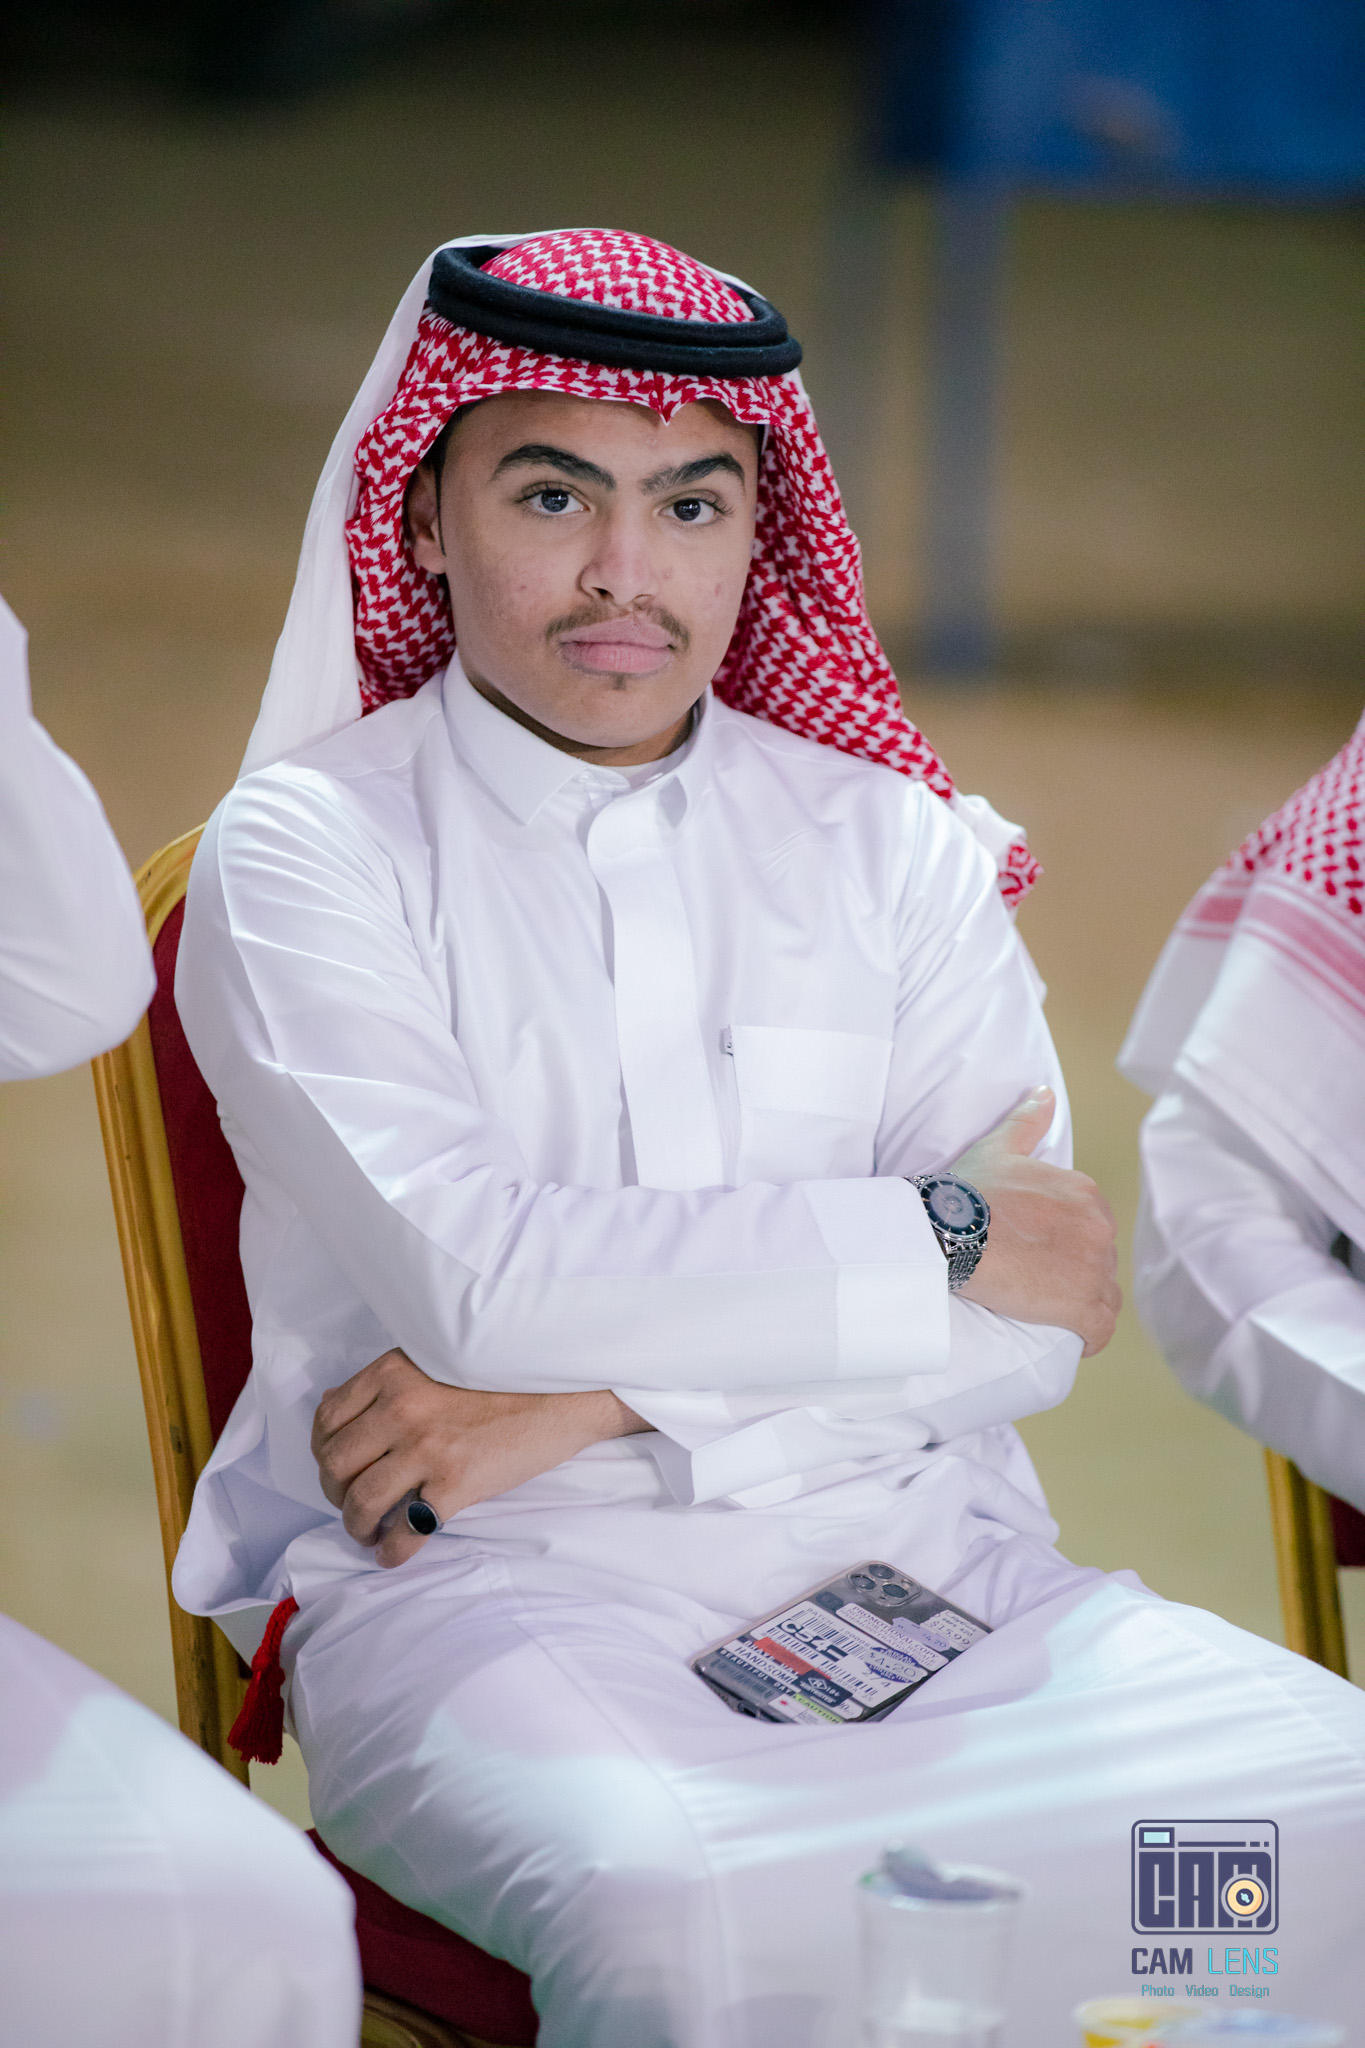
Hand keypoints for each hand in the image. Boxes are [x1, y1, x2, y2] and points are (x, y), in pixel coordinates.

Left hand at [311, 1350, 647, 1567]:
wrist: (564, 1392)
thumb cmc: (503, 1377)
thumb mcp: (435, 1360)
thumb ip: (389, 1382)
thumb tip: (336, 1404)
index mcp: (394, 1373)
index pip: (328, 1418)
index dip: (323, 1451)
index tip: (336, 1467)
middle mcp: (402, 1407)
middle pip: (336, 1464)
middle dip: (335, 1493)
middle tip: (351, 1504)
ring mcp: (428, 1447)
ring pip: (361, 1501)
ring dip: (356, 1526)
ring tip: (368, 1533)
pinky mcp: (456, 1482)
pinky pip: (405, 1530)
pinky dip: (392, 1550)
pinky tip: (394, 1553)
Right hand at [951, 1085, 1120, 1355]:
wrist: (949, 1234)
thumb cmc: (967, 1192)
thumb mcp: (999, 1147)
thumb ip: (1028, 1120)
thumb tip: (1044, 1092)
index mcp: (1085, 1193)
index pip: (1091, 1228)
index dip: (1066, 1244)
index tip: (1039, 1254)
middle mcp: (1099, 1228)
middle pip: (1098, 1261)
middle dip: (1075, 1275)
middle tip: (1037, 1284)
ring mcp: (1094, 1268)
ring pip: (1103, 1296)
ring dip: (1083, 1306)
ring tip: (1050, 1313)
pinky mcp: (1083, 1306)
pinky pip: (1101, 1329)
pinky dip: (1090, 1337)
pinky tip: (1073, 1339)